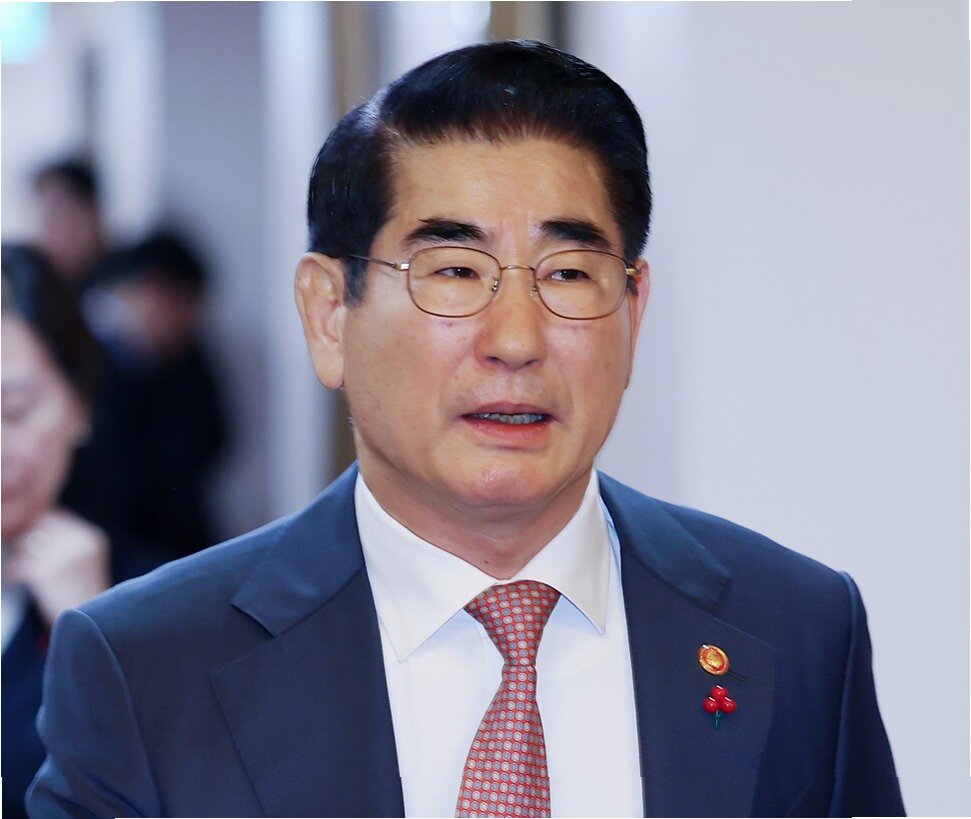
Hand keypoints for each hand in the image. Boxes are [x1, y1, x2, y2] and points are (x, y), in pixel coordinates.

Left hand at [5, 509, 110, 626]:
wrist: (89, 628)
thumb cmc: (80, 595)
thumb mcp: (83, 562)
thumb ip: (64, 542)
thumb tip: (28, 526)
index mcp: (92, 538)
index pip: (54, 517)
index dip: (35, 526)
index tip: (24, 538)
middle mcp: (82, 542)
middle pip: (39, 526)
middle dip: (25, 539)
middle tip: (19, 555)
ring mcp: (66, 556)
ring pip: (28, 544)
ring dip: (19, 557)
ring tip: (18, 570)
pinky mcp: (48, 573)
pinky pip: (20, 565)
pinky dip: (14, 572)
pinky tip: (15, 580)